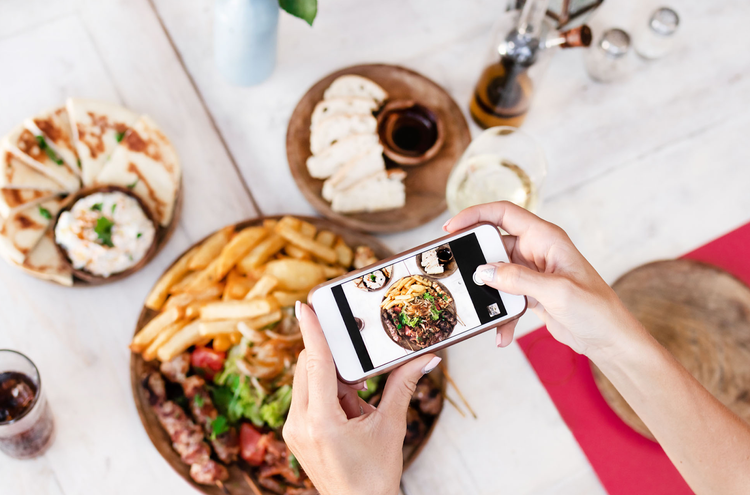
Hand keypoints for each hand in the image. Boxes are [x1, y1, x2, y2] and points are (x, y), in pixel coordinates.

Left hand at [283, 301, 440, 494]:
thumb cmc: (374, 475)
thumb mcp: (391, 426)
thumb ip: (402, 386)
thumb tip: (424, 358)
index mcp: (320, 422)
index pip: (315, 364)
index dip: (312, 331)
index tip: (304, 306)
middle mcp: (299, 423)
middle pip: (309, 368)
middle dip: (335, 360)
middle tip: (359, 372)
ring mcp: (294, 429)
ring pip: (308, 381)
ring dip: (334, 379)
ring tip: (357, 403)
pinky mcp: (296, 432)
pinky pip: (308, 396)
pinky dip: (329, 393)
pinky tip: (348, 409)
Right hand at [444, 201, 644, 357]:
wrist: (610, 339)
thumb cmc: (596, 309)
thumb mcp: (557, 292)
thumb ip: (519, 279)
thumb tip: (485, 272)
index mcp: (546, 238)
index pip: (504, 213)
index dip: (475, 215)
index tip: (451, 227)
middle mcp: (537, 250)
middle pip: (494, 244)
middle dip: (475, 259)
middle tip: (455, 271)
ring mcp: (533, 272)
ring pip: (496, 274)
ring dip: (488, 294)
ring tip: (478, 308)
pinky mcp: (531, 293)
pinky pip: (505, 297)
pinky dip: (501, 314)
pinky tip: (501, 333)